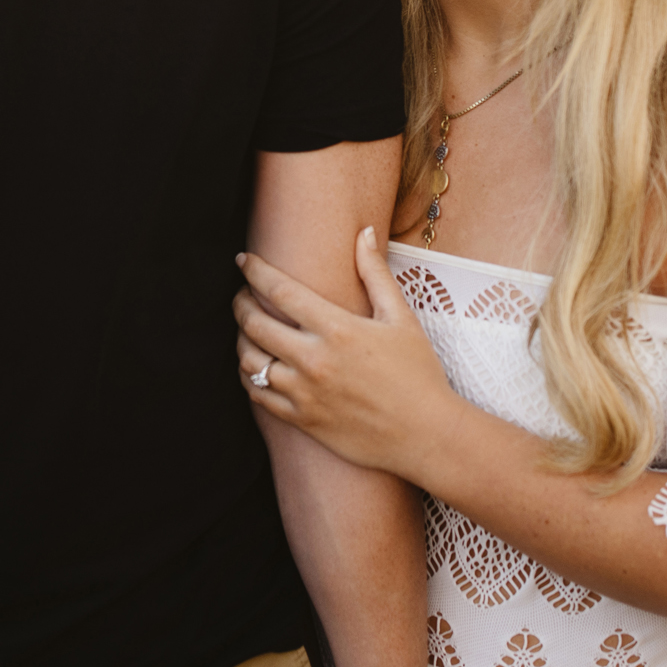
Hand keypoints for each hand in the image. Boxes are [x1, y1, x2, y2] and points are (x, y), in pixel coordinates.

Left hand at [237, 227, 458, 477]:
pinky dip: (249, 377)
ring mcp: (305, 393)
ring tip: (247, 331)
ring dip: (241, 340)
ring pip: (249, 362)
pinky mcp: (303, 421)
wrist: (426, 434)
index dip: (255, 271)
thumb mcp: (401, 317)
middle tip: (241, 295)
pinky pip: (258, 396)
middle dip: (240, 303)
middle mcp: (314, 360)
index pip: (280, 290)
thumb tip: (362, 232)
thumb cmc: (418, 373)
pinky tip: (256, 367)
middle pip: (255, 324)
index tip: (243, 260)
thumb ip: (375, 273)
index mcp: (337, 329)